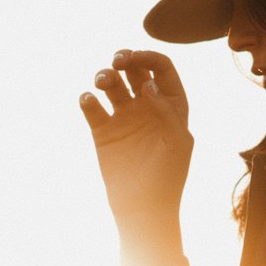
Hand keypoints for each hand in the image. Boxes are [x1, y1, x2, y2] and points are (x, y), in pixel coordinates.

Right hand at [80, 50, 192, 225]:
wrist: (142, 208)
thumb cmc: (168, 177)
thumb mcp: (177, 142)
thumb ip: (166, 111)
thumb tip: (149, 83)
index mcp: (171, 104)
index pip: (162, 69)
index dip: (149, 56)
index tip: (134, 57)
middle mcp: (147, 106)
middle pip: (135, 70)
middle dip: (125, 58)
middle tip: (117, 61)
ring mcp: (124, 117)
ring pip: (112, 84)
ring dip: (105, 75)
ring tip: (102, 82)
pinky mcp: (103, 131)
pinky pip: (93, 108)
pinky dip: (87, 99)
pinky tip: (88, 100)